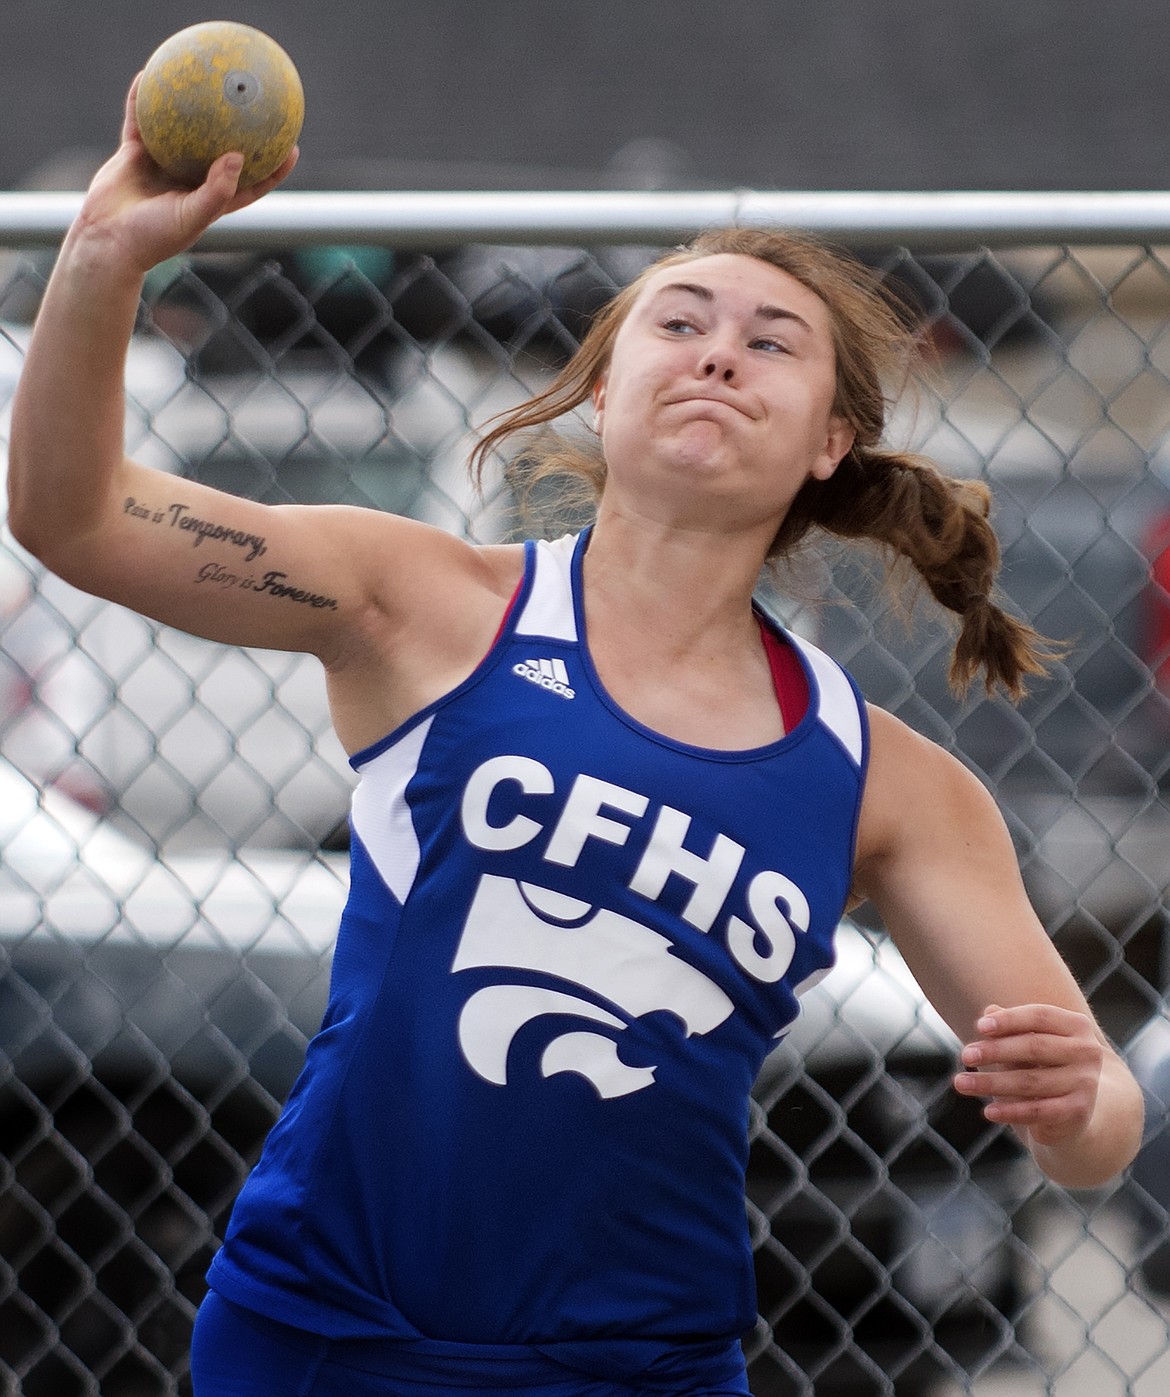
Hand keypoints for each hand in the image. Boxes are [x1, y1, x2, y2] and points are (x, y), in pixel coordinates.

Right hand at [71, 75, 297, 275]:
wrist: (107, 241)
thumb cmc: (152, 238)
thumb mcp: (191, 217)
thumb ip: (216, 190)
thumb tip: (239, 156)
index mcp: (211, 201)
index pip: (251, 184)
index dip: (273, 168)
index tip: (291, 146)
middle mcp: (190, 181)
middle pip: (221, 149)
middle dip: (238, 128)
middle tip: (256, 100)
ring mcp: (163, 165)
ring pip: (182, 129)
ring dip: (192, 105)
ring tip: (204, 76)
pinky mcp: (135, 154)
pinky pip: (140, 119)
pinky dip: (143, 98)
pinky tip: (148, 72)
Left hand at [952, 1002, 1103, 1147]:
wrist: (1074, 1109)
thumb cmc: (1042, 1064)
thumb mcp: (1027, 1042)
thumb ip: (1010, 1027)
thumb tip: (989, 1011)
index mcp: (1077, 1025)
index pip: (1040, 1016)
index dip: (1009, 1020)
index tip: (980, 1027)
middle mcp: (1087, 1051)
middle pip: (1034, 1047)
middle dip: (996, 1051)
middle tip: (965, 1055)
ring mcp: (1085, 1082)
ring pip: (1031, 1081)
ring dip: (992, 1082)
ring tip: (961, 1083)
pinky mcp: (1078, 1111)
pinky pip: (1039, 1110)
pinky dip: (1011, 1111)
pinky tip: (988, 1111)